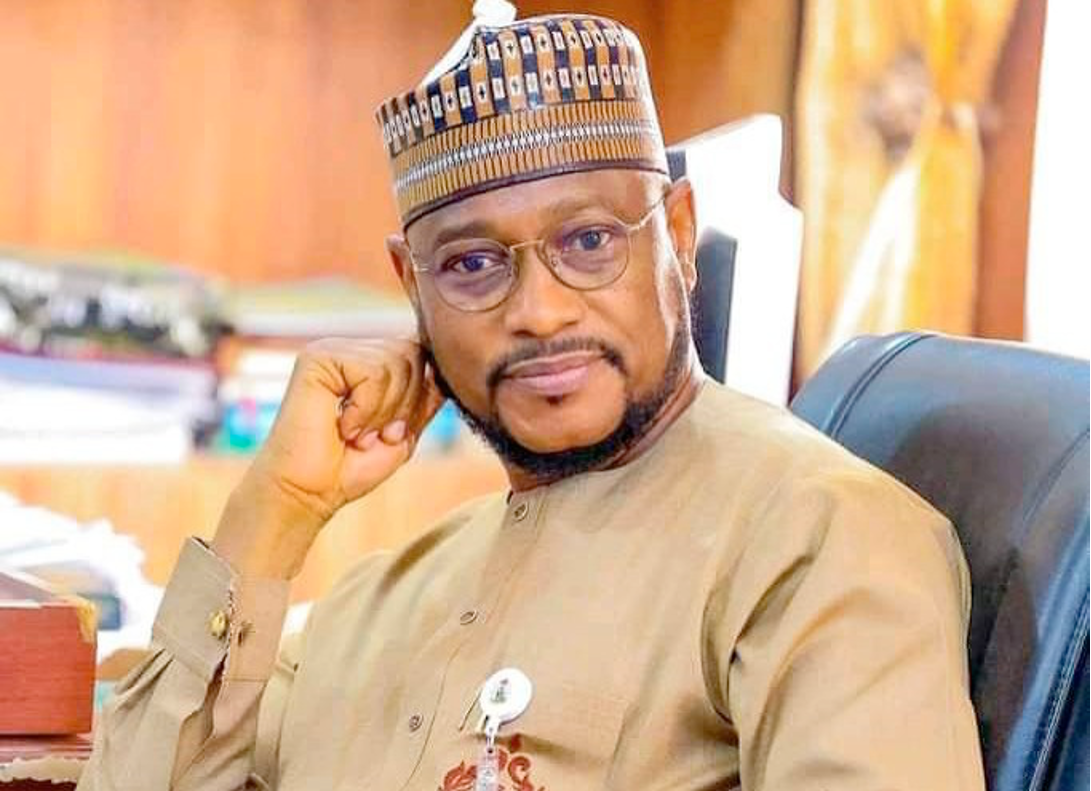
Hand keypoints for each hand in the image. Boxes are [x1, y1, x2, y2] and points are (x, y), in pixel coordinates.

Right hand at [213, 337, 444, 577]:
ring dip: (384, 412)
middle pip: (415, 354)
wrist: (310, 493)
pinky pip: (372, 373)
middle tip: (375, 435)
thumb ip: (427, 394)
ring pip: (396, 362)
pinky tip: (343, 427)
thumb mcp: (406, 429)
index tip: (393, 432)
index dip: (421, 396)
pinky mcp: (317, 357)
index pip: (423, 354)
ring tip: (357, 434)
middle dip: (405, 406)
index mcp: (372, 361)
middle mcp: (353, 349)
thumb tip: (451, 362)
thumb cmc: (353, 466)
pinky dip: (365, 410)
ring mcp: (334, 350)